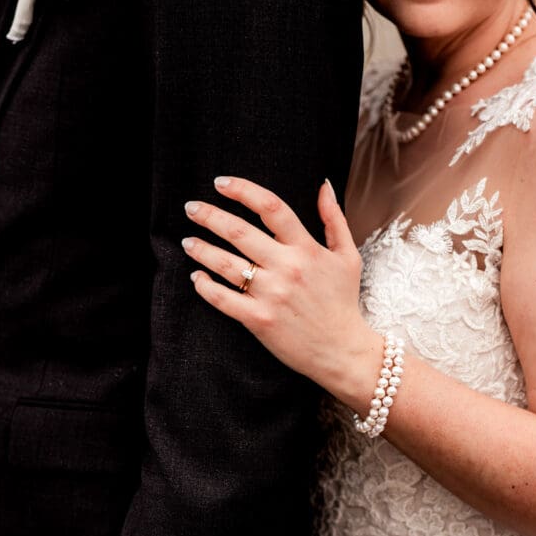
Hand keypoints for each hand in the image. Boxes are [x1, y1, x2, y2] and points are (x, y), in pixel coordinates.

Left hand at [183, 177, 381, 398]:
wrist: (342, 351)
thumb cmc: (343, 303)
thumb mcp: (347, 257)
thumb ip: (334, 218)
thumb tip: (323, 185)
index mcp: (306, 249)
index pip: (271, 207)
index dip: (242, 190)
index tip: (220, 184)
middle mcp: (287, 268)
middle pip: (239, 232)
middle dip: (209, 216)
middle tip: (191, 208)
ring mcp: (271, 295)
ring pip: (226, 264)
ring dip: (201, 249)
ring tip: (188, 242)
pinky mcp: (259, 320)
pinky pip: (223, 299)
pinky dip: (205, 286)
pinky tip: (196, 277)